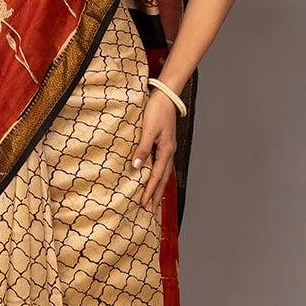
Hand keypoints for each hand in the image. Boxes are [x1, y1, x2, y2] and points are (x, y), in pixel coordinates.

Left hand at [132, 91, 177, 212]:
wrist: (166, 95)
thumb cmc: (156, 110)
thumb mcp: (148, 129)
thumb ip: (143, 148)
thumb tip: (136, 167)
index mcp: (166, 150)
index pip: (157, 176)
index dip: (150, 191)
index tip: (145, 204)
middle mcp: (169, 152)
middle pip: (163, 179)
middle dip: (157, 195)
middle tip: (152, 210)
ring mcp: (168, 148)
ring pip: (164, 173)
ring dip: (159, 187)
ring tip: (154, 199)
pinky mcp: (165, 143)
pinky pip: (162, 165)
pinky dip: (159, 175)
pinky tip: (155, 178)